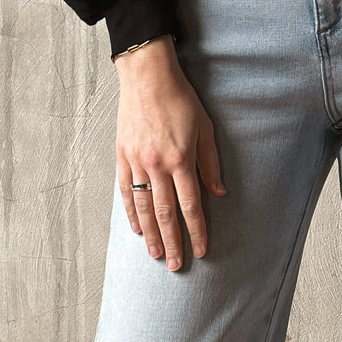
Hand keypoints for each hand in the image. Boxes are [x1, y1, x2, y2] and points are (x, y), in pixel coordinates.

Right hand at [114, 34, 225, 271]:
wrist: (147, 75)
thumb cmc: (180, 99)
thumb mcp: (205, 128)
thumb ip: (211, 163)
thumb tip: (219, 193)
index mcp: (181, 160)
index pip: (191, 205)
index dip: (197, 231)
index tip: (201, 250)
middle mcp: (158, 165)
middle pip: (166, 214)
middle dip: (173, 242)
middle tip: (177, 266)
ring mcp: (137, 162)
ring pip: (144, 207)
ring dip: (150, 234)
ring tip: (156, 254)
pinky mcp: (123, 156)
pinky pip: (127, 191)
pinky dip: (131, 212)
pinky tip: (136, 228)